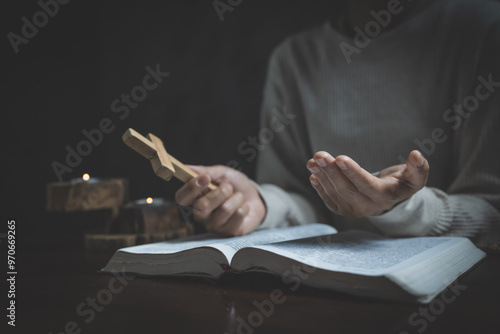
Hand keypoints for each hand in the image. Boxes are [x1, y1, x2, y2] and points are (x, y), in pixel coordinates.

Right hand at [175, 165, 265, 235]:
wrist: (255, 197)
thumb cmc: (235, 186)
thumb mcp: (222, 173)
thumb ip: (206, 171)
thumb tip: (188, 167)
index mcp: (195, 198)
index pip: (181, 198)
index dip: (191, 188)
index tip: (205, 178)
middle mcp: (201, 215)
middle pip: (201, 206)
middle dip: (220, 193)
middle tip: (229, 187)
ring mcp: (214, 225)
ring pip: (224, 209)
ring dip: (237, 198)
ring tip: (238, 197)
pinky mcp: (229, 232)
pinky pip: (238, 215)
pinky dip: (244, 206)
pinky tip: (243, 208)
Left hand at [307, 150, 428, 216]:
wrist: (390, 199)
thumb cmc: (402, 182)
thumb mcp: (415, 177)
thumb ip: (419, 168)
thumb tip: (417, 155)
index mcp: (385, 196)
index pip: (366, 185)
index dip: (353, 172)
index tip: (340, 158)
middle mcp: (368, 207)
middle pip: (347, 189)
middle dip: (332, 172)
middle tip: (320, 155)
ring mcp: (354, 210)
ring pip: (335, 194)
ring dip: (322, 176)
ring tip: (313, 161)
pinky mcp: (343, 210)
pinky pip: (329, 200)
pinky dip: (320, 187)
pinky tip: (313, 174)